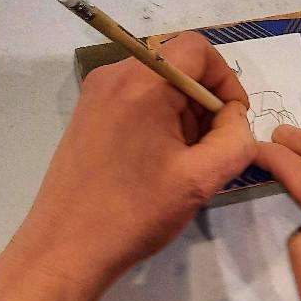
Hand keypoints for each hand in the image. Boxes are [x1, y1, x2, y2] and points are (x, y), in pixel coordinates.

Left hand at [0, 33, 253, 300]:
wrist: (64, 250)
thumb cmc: (134, 212)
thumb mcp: (200, 179)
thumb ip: (235, 140)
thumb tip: (235, 118)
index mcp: (142, 82)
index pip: (198, 49)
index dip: (225, 79)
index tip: (232, 120)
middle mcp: (115, 76)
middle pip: (178, 65)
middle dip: (204, 102)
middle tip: (210, 148)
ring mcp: (96, 93)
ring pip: (158, 83)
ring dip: (182, 113)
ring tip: (184, 161)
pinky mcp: (87, 113)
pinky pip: (136, 98)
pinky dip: (158, 119)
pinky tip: (157, 162)